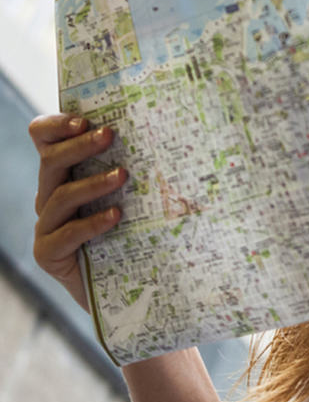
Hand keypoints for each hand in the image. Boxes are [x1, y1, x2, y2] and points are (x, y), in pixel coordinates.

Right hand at [31, 114, 125, 312]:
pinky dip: (91, 223)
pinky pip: (65, 234)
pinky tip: (116, 216)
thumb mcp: (134, 190)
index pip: (44, 138)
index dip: (56, 125)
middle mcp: (49, 194)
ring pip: (59, 196)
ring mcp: (46, 225)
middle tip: (109, 135)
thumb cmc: (133, 227)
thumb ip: (135, 162)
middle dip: (79, 145)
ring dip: (92, 182)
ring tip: (123, 176)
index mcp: (65, 171)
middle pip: (51, 161)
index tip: (85, 119)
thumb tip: (172, 127)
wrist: (125, 281)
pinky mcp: (48, 253)